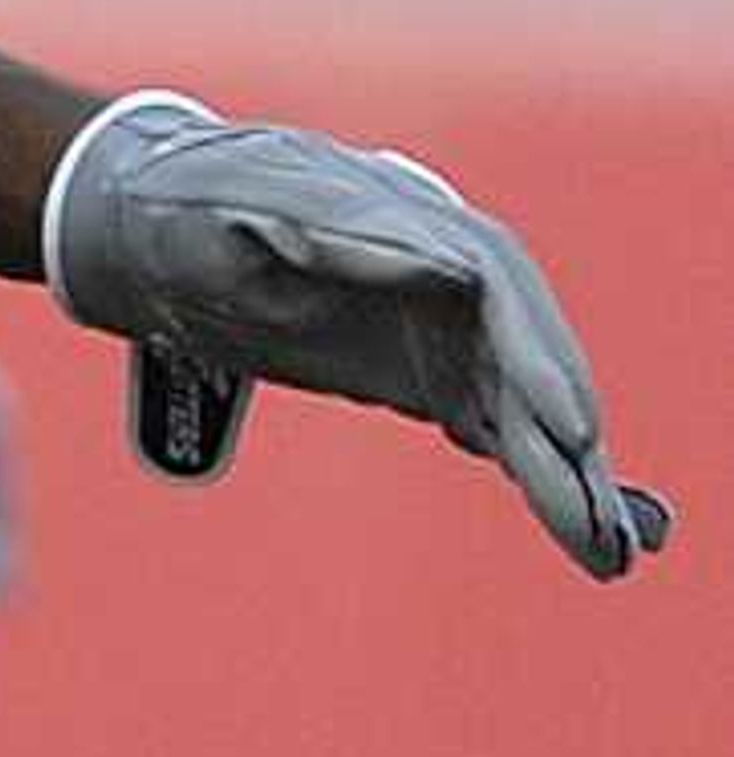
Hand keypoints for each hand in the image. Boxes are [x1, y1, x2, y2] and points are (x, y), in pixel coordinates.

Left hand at [44, 91, 671, 582]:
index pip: (491, 284)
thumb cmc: (180, 207)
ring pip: (510, 394)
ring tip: (610, 548)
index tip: (571, 429)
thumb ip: (305, 230)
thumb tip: (430, 260)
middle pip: (518, 349)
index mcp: (390, 212)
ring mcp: (427, 312)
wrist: (147, 212)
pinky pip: (482, 416)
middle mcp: (431, 260)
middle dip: (566, 438)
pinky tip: (566, 518)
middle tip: (608, 528)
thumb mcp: (211, 214)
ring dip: (560, 468)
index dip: (537, 356)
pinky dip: (522, 464)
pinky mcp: (410, 359)